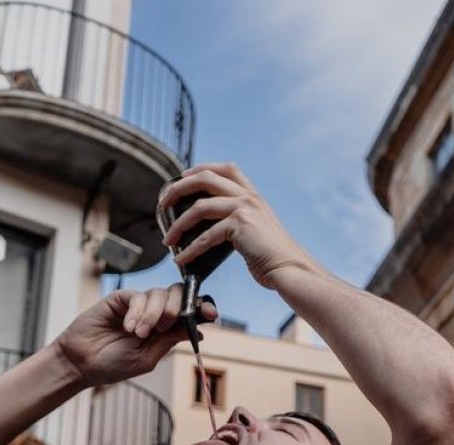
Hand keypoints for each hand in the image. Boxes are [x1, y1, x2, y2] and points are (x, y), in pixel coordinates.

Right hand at [53, 285, 217, 386]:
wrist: (82, 363)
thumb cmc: (113, 364)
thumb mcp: (148, 358)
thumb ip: (171, 341)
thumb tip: (201, 332)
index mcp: (165, 329)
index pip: (189, 311)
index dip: (202, 308)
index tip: (212, 314)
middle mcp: (154, 313)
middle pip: (178, 295)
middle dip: (177, 308)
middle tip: (162, 327)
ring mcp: (137, 304)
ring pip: (160, 294)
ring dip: (154, 314)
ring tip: (138, 334)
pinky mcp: (120, 299)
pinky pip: (138, 296)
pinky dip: (138, 312)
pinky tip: (129, 327)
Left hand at [159, 163, 318, 288]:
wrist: (290, 268)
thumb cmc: (272, 255)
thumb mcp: (257, 228)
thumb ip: (239, 218)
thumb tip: (214, 224)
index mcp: (252, 194)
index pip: (225, 168)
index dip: (201, 168)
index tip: (183, 176)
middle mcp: (248, 196)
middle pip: (205, 178)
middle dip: (178, 188)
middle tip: (162, 203)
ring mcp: (244, 208)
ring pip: (199, 207)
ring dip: (178, 224)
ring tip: (167, 239)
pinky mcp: (239, 225)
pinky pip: (205, 236)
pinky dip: (189, 249)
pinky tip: (181, 259)